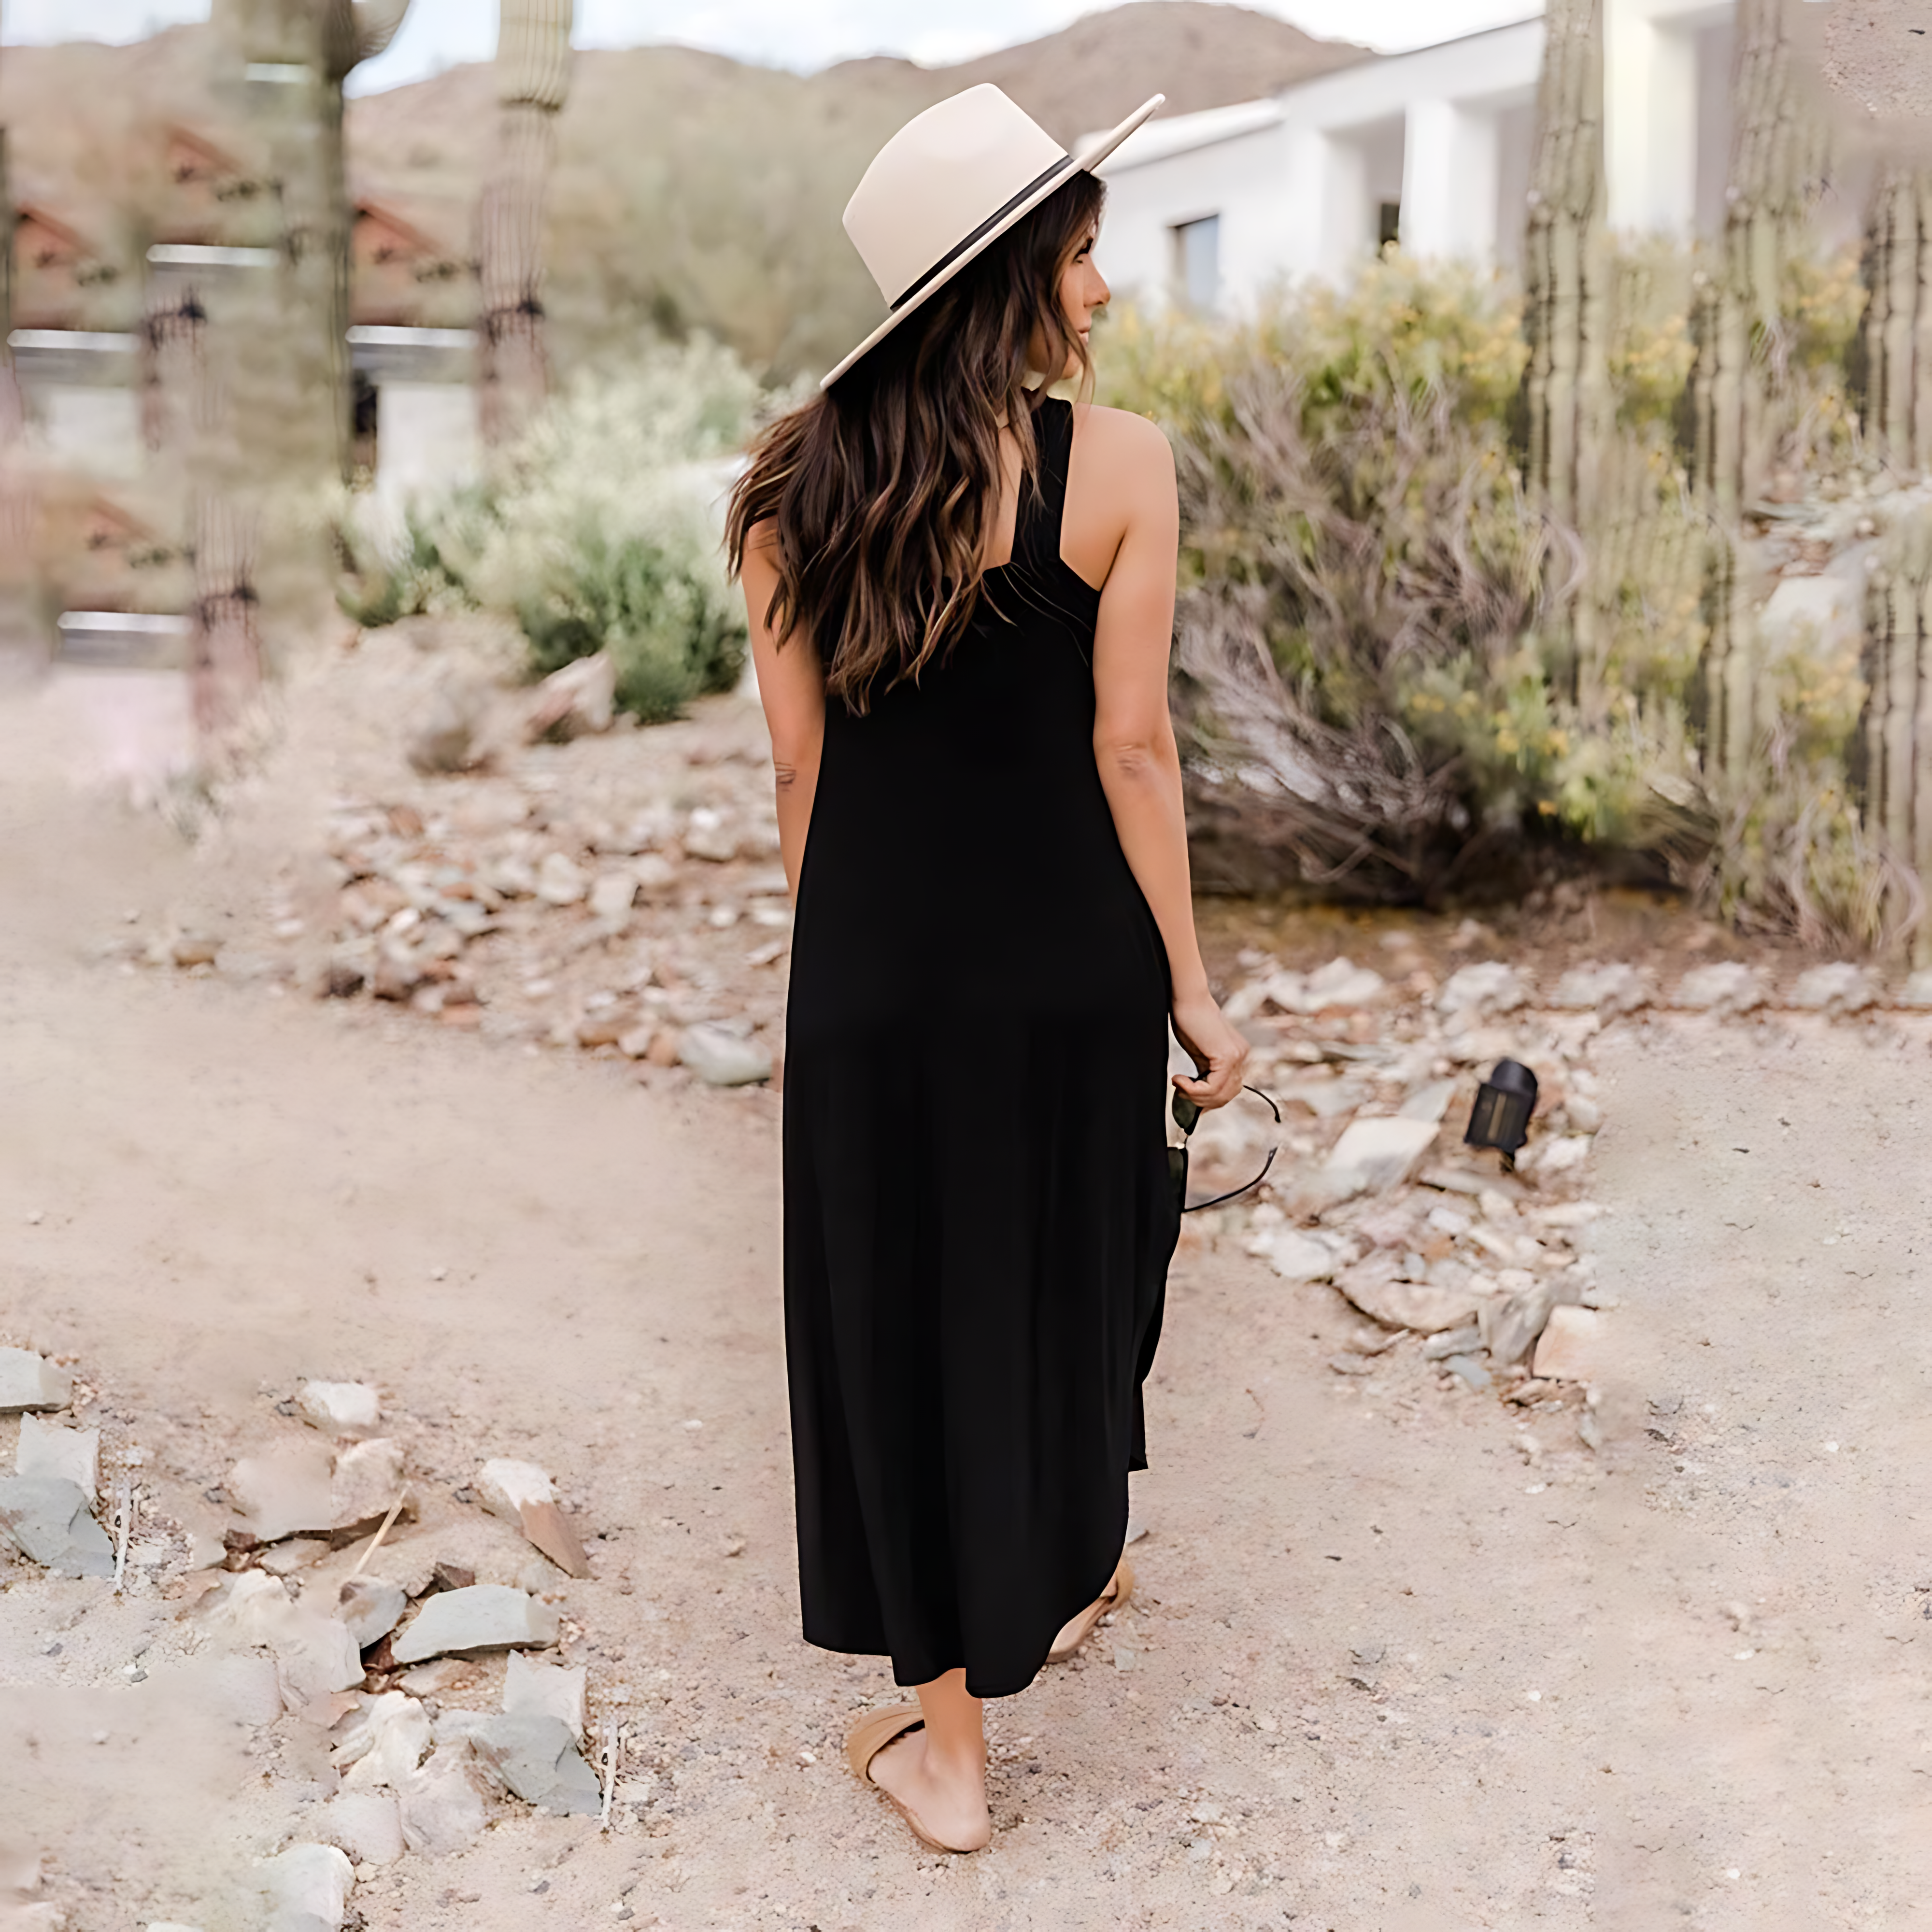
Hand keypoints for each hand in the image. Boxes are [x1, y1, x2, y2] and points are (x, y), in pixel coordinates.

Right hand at [1170, 988, 1247, 1111]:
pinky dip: (1193, 1089)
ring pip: (1220, 1095)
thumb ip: (1204, 1074)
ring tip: (1179, 1084)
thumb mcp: (1200, 1054)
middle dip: (1200, 1101)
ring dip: (1195, 1096)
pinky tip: (1179, 1079)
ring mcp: (1237, 1057)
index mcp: (1238, 1055)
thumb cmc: (1189, 1021)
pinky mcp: (1227, 1056)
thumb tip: (1198, 1098)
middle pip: (1226, 1096)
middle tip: (1180, 1091)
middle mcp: (1242, 1056)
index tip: (1185, 1095)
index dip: (1206, 1100)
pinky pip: (1212, 1087)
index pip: (1228, 1090)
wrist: (1188, 999)